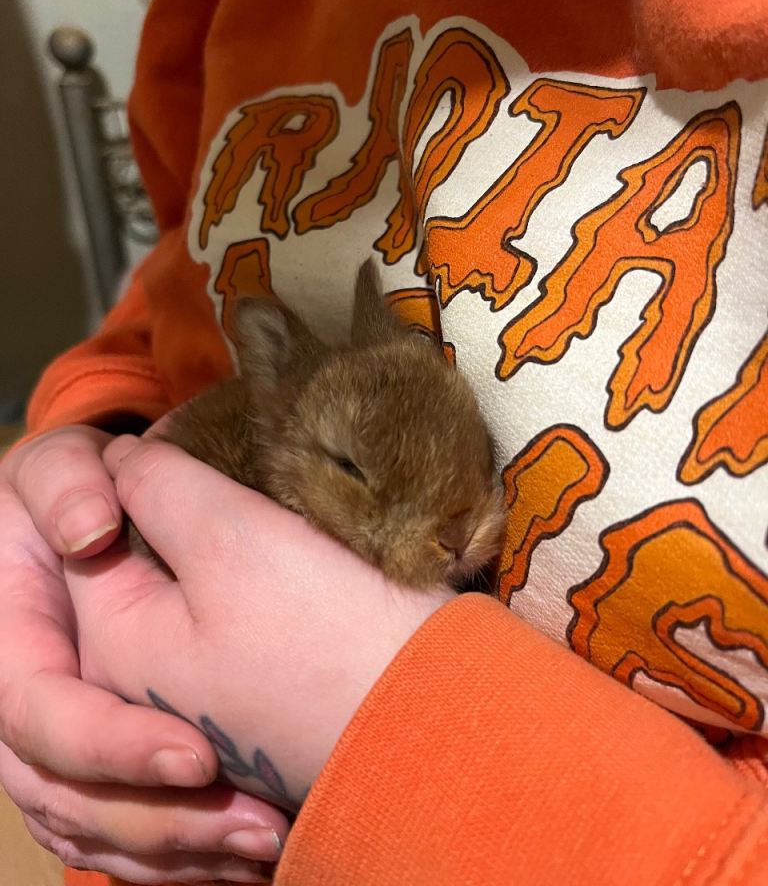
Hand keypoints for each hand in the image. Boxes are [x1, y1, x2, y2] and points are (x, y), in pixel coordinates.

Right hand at [0, 425, 285, 882]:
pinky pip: (120, 839)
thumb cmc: (69, 491)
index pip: (43, 715)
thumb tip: (90, 532)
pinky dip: (177, 859)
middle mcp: (19, 712)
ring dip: (179, 853)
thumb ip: (62, 483)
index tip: (198, 757)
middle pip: (69, 800)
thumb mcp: (58, 466)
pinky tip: (242, 859)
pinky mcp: (90, 768)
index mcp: (7, 646)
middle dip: (162, 824)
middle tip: (258, 828)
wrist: (80, 518)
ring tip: (266, 846)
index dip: (111, 745)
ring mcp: (51, 748)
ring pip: (96, 834)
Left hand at [66, 435, 454, 807]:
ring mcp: (200, 703)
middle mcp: (142, 689)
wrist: (435, 724)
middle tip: (242, 483)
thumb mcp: (230, 536)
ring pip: (189, 592)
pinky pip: (230, 626)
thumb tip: (119, 460)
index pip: (90, 533)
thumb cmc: (328, 630)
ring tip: (274, 521)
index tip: (204, 452)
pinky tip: (294, 571)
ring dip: (222, 548)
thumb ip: (160, 484)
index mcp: (115, 648)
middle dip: (178, 516)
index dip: (140, 476)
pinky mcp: (254, 705)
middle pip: (139, 565)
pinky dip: (250, 589)